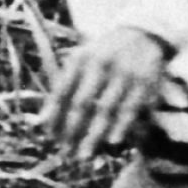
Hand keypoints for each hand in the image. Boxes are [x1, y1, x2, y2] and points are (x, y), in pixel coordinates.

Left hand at [40, 27, 169, 157]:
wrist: (143, 32)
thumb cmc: (103, 53)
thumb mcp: (80, 61)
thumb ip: (62, 87)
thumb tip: (41, 121)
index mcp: (80, 60)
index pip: (62, 91)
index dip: (54, 116)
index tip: (48, 136)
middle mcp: (100, 65)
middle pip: (82, 103)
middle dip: (72, 130)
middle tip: (65, 152)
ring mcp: (124, 74)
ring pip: (106, 109)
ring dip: (95, 134)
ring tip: (84, 155)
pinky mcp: (145, 82)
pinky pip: (131, 108)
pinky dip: (121, 126)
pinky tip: (112, 142)